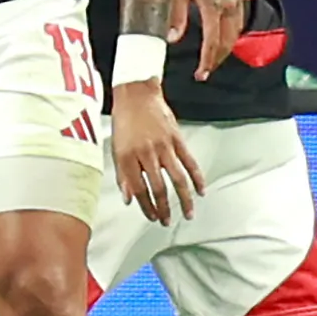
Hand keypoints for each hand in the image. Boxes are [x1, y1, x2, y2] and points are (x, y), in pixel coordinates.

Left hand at [110, 82, 203, 224]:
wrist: (137, 94)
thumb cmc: (124, 120)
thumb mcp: (115, 147)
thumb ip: (122, 174)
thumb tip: (127, 198)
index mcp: (127, 157)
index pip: (138, 189)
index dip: (145, 206)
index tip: (151, 217)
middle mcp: (146, 154)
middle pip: (158, 188)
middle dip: (163, 208)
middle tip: (166, 221)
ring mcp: (164, 147)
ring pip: (177, 179)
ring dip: (184, 199)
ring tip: (188, 214)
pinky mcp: (178, 139)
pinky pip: (190, 162)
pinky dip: (197, 178)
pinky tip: (201, 191)